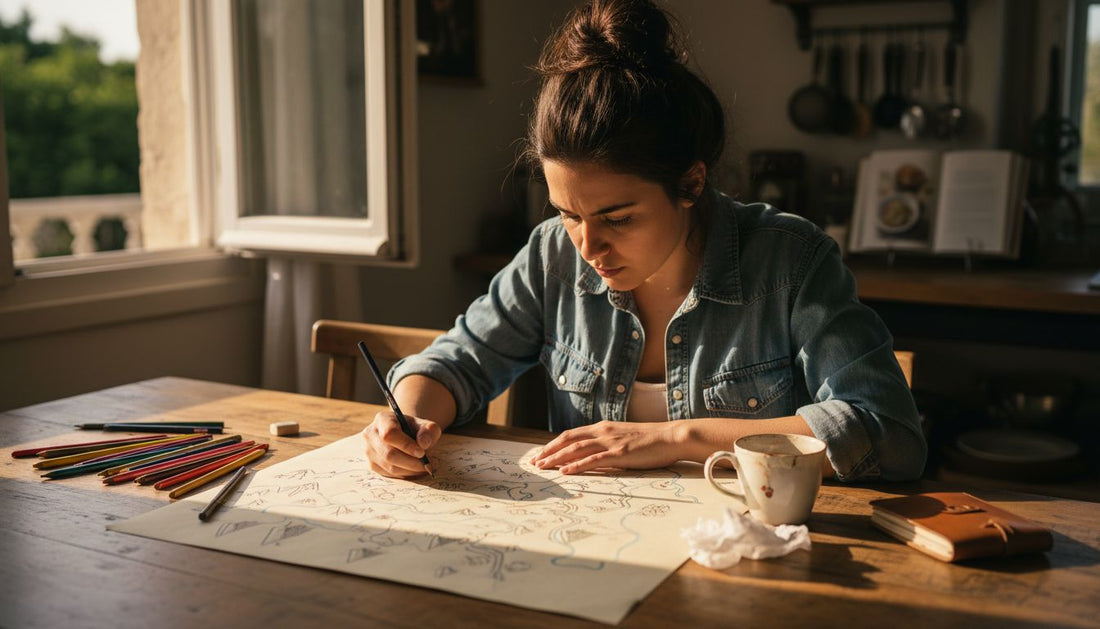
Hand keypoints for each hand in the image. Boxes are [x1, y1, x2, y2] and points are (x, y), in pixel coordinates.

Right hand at [363, 410, 441, 477]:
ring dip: (409, 470)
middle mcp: (371, 434)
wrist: (405, 435)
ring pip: (389, 466)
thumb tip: (423, 444)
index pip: (390, 434)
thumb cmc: (416, 429)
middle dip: (410, 462)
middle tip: (427, 465)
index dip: (406, 445)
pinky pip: (388, 474)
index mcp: (382, 419)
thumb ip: (429, 431)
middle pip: (388, 453)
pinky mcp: (372, 464)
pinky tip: (414, 470)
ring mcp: (368, 451)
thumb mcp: (426, 425)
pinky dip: (404, 474)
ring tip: (424, 468)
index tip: (422, 453)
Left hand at [531, 420, 684, 473]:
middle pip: (568, 440)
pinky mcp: (620, 454)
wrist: (672, 437)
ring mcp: (610, 442)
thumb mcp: (624, 438)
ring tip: (543, 467)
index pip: (571, 434)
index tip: (540, 454)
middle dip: (548, 451)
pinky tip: (565, 472)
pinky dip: (577, 465)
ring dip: (557, 458)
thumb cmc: (650, 440)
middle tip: (534, 462)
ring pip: (576, 449)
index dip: (553, 444)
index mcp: (603, 427)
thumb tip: (593, 456)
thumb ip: (607, 443)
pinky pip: (593, 460)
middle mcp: (603, 432)